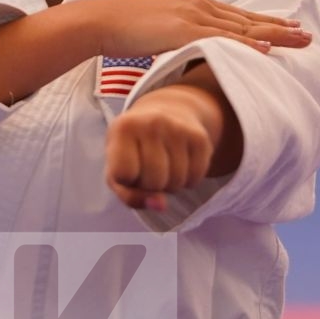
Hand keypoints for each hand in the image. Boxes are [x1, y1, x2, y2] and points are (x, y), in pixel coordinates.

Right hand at [70, 0, 310, 59]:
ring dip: (274, 33)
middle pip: (248, 19)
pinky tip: (266, 48)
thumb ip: (180, 34)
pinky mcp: (183, 30)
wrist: (102, 20)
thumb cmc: (126, 29)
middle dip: (281, 27)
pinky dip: (246, 43)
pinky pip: (221, 39)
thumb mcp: (161, 28)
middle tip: (307, 35)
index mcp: (195, 5)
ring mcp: (192, 17)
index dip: (267, 22)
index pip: (239, 15)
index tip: (290, 27)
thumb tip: (192, 49)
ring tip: (299, 40)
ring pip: (242, 27)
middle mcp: (199, 6)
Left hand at [104, 85, 219, 211]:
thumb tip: (161, 206)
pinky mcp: (200, 137)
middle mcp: (151, 123)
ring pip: (176, 182)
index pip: (124, 173)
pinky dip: (187, 182)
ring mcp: (178, 128)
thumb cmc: (134, 151)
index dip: (127, 181)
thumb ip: (131, 196)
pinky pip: (195, 179)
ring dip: (170, 186)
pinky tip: (180, 165)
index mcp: (123, 128)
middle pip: (153, 182)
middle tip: (149, 170)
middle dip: (151, 186)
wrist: (165, 113)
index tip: (128, 170)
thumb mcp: (119, 171)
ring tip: (164, 168)